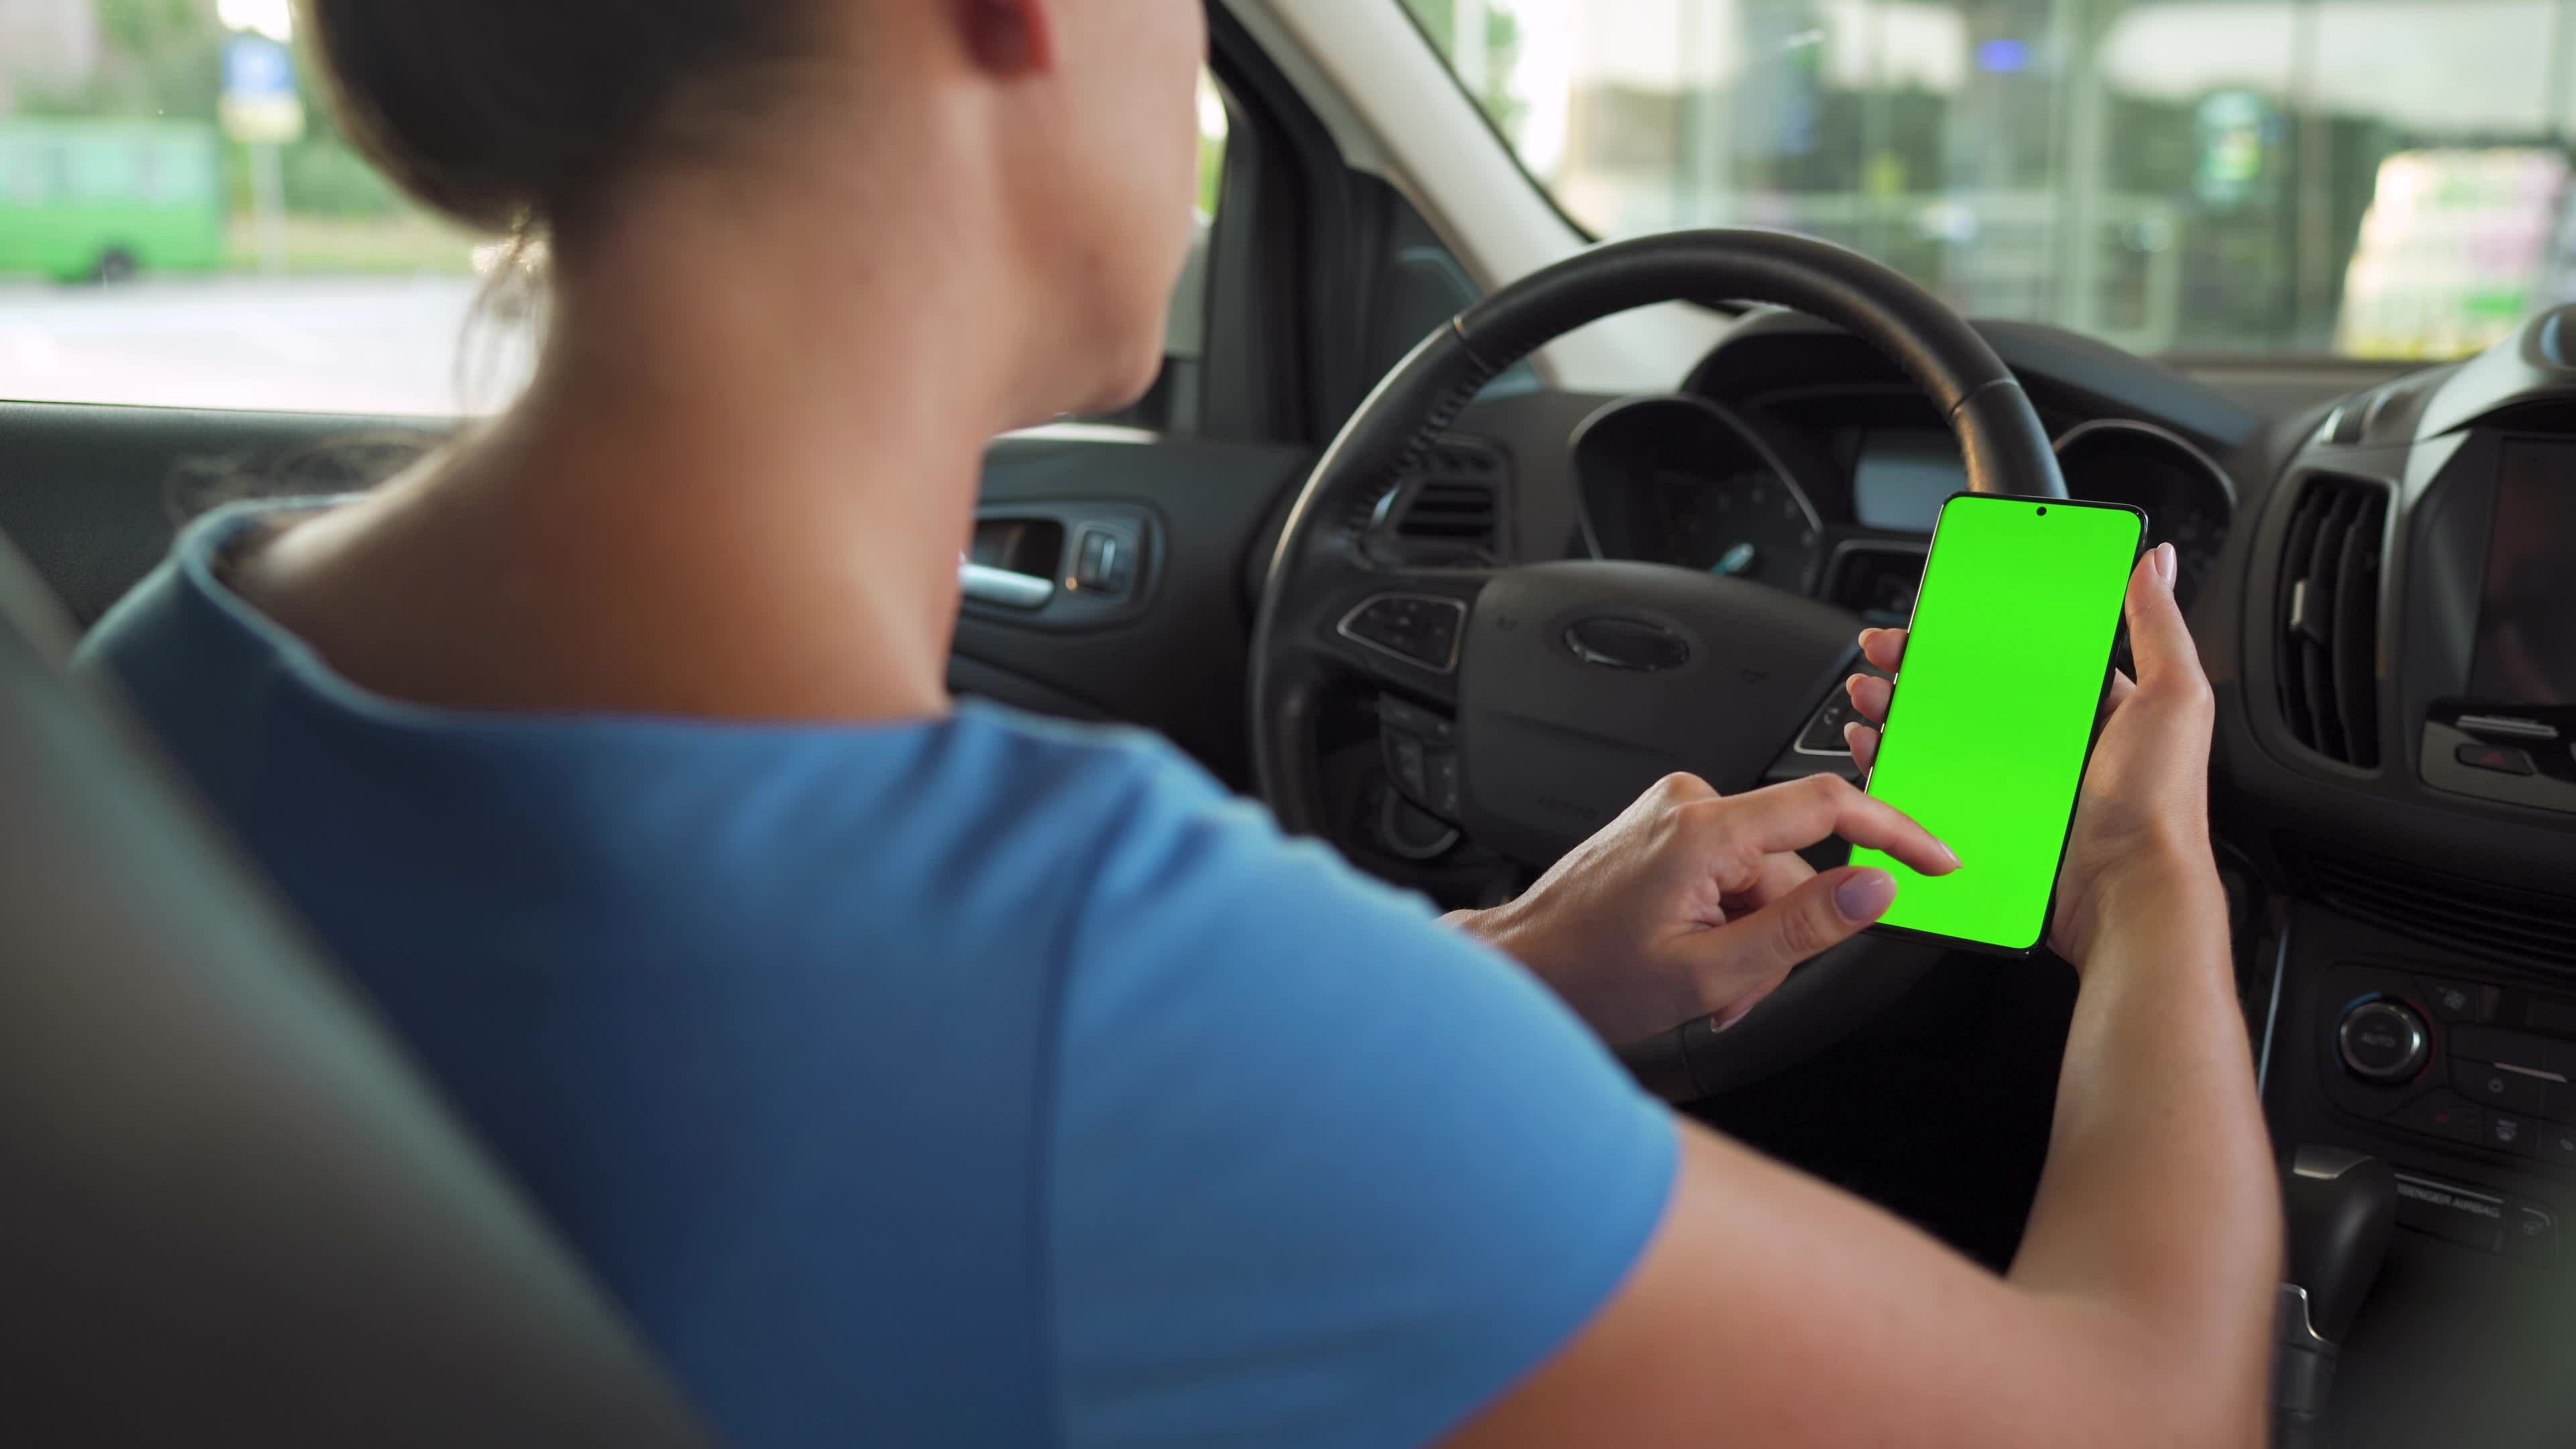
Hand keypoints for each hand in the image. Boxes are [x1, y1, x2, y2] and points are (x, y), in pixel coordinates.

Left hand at [1451, 772, 1958, 1044]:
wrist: (1520, 969)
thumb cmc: (1589, 975)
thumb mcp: (1711, 972)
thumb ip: (1802, 928)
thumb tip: (1874, 889)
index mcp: (1704, 830)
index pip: (1829, 806)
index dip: (1896, 833)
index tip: (1939, 861)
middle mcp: (1690, 805)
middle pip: (1792, 865)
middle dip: (1781, 935)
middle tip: (1739, 992)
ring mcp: (1674, 814)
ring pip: (1762, 879)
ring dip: (1750, 939)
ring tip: (1706, 986)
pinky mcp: (1666, 829)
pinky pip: (1731, 873)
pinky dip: (1727, 922)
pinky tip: (1692, 958)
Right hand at [1842, 542, 2220, 966]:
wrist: (2126, 897)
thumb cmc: (2159, 806)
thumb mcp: (2175, 700)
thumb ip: (2160, 627)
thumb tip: (2157, 561)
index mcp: (2091, 709)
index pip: (2024, 654)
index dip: (1978, 629)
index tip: (1941, 610)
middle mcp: (2050, 745)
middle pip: (1970, 690)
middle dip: (1920, 666)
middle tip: (1887, 651)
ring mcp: (2016, 786)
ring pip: (1943, 736)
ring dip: (1899, 710)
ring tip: (1871, 695)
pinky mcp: (1990, 823)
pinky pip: (1934, 787)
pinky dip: (1899, 767)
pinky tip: (1877, 750)